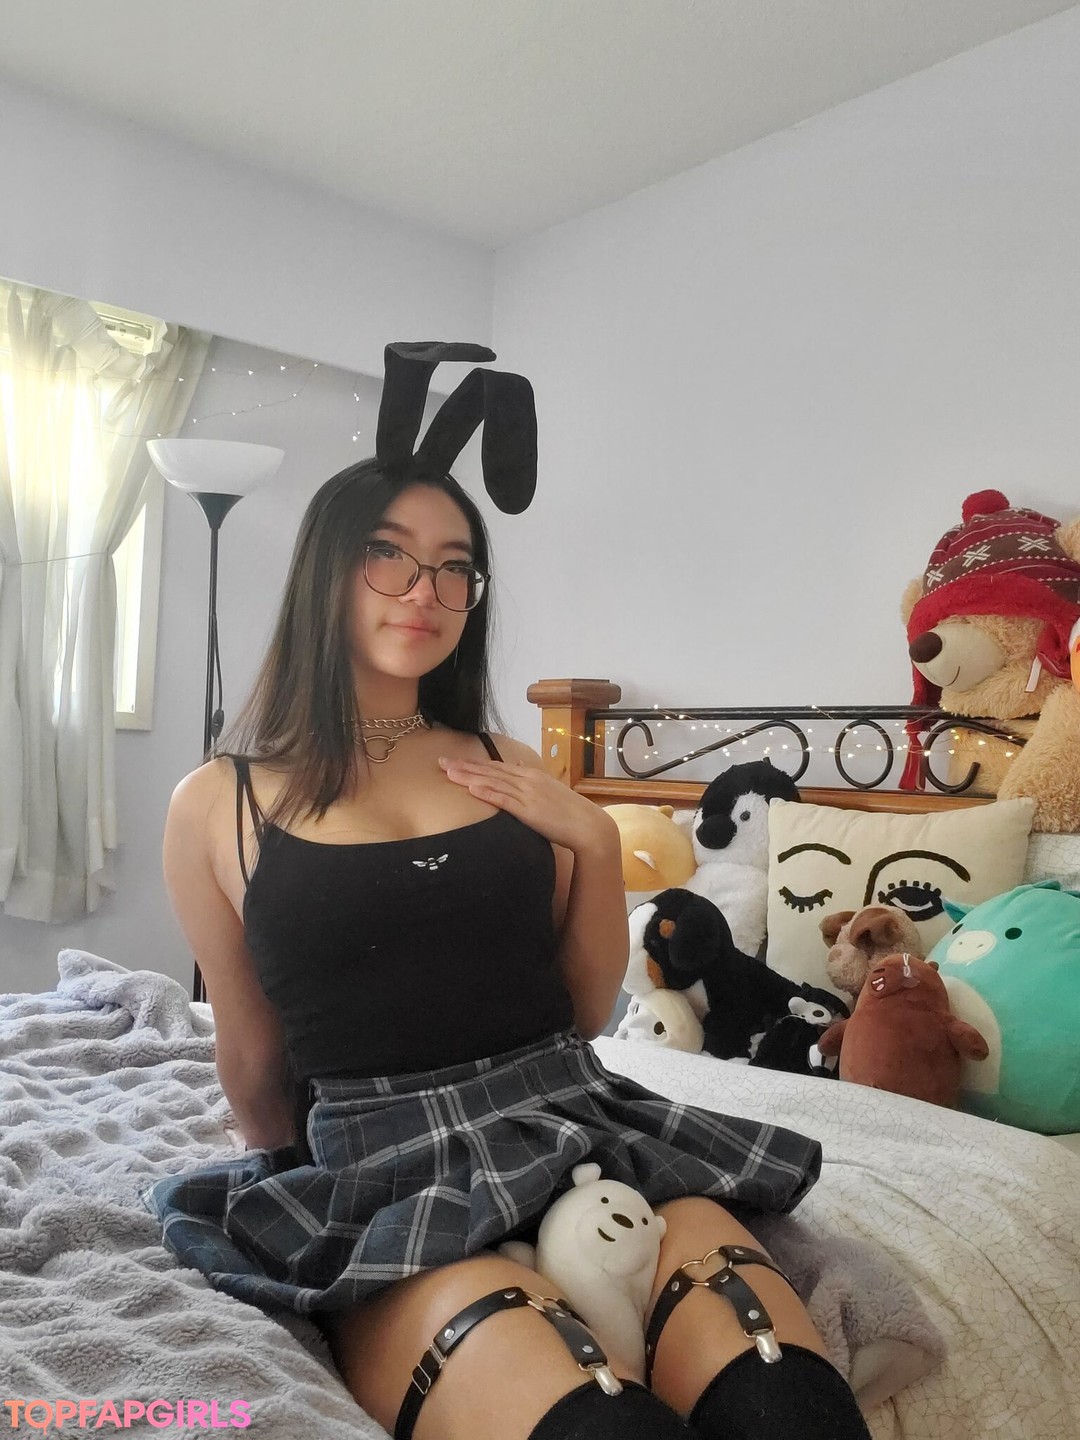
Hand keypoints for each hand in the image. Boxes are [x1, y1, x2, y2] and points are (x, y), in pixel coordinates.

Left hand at [438, 756, 617, 856]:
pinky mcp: (529, 809)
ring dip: (469, 776)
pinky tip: (471, 788)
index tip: (453, 760)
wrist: (588, 826)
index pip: (495, 766)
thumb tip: (519, 765)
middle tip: (440, 762)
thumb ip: (531, 778)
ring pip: (492, 782)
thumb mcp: (548, 789)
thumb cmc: (568, 812)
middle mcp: (527, 780)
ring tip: (448, 772)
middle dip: (463, 766)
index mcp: (530, 775)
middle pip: (489, 770)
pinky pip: (504, 799)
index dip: (473, 763)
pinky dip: (487, 792)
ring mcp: (527, 794)